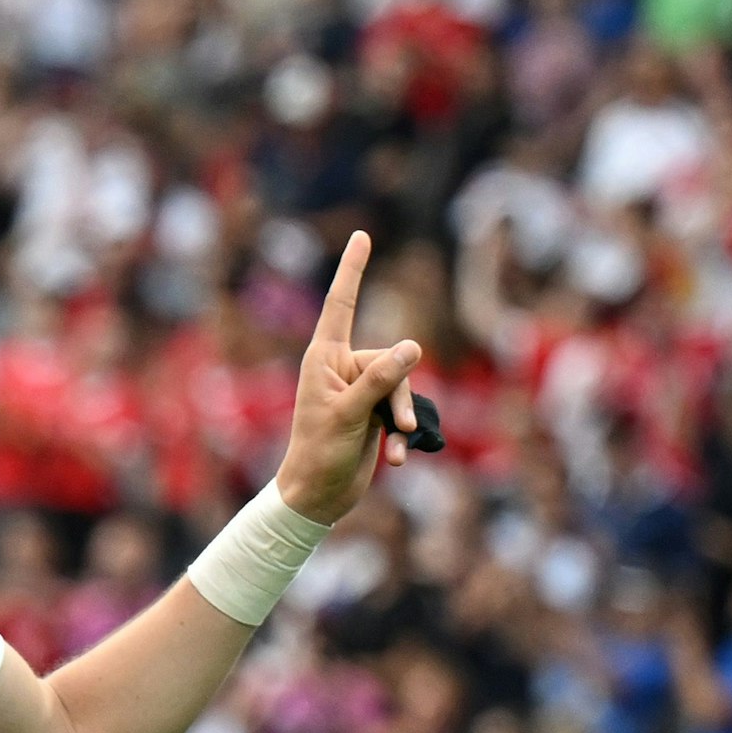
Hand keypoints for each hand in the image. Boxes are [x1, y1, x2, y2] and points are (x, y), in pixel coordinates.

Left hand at [275, 231, 422, 524]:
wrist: (318, 497)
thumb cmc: (320, 453)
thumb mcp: (352, 414)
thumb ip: (382, 380)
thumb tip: (412, 345)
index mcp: (324, 357)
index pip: (341, 304)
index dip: (353, 269)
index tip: (363, 235)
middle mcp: (342, 368)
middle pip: (392, 362)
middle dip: (399, 398)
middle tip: (394, 428)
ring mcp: (360, 392)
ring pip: (403, 389)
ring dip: (403, 422)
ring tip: (394, 449)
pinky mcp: (374, 415)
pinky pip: (403, 413)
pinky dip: (403, 438)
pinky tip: (396, 462)